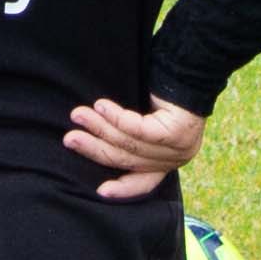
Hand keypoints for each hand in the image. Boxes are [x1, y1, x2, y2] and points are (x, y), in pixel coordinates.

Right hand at [67, 94, 206, 199]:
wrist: (190, 68)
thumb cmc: (165, 93)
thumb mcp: (147, 122)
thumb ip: (131, 138)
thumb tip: (99, 145)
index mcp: (170, 160)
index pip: (145, 182)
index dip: (123, 189)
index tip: (100, 191)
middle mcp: (177, 158)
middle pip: (128, 159)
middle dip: (95, 149)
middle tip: (69, 139)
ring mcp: (179, 147)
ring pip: (129, 142)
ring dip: (99, 128)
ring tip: (77, 115)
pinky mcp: (176, 133)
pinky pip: (138, 129)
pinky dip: (115, 117)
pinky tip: (100, 106)